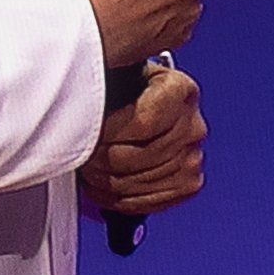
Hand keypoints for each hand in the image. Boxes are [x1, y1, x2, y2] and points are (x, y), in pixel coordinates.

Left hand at [84, 61, 205, 223]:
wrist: (142, 106)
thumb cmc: (128, 90)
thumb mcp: (119, 72)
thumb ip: (109, 74)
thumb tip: (83, 96)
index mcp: (180, 90)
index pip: (143, 122)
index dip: (107, 132)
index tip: (85, 131)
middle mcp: (193, 126)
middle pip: (138, 156)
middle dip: (100, 159)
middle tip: (80, 154)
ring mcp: (193, 158)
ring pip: (137, 182)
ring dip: (104, 181)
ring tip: (89, 168)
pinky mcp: (188, 184)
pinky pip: (147, 202)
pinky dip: (117, 200)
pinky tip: (103, 188)